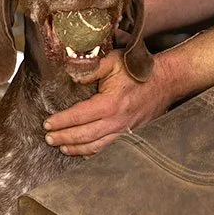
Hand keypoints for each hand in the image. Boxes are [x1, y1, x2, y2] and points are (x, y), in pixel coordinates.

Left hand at [43, 49, 170, 155]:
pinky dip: (94, 153)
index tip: (48, 123)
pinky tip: (84, 152)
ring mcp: (126, 130)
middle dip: (64, 138)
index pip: (79, 116)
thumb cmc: (139, 71)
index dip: (61, 121)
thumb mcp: (113, 61)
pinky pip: (110, 149)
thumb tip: (71, 76)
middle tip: (49, 138)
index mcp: (110, 103)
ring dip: (77, 149)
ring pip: (96, 147)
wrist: (165, 81)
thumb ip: (91, 68)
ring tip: (62, 147)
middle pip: (84, 136)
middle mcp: (117, 121)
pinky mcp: (132, 134)